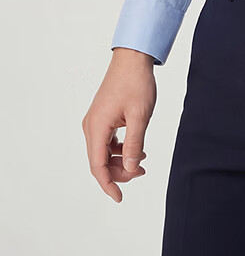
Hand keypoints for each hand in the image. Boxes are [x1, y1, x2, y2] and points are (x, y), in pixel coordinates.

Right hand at [81, 48, 156, 201]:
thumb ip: (134, 144)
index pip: (98, 166)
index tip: (119, 198)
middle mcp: (91, 126)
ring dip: (120, 161)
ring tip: (141, 162)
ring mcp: (96, 120)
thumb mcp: (139, 116)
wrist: (133, 58)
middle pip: (99, 161)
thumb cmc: (136, 82)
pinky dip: (120, 149)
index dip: (108, 184)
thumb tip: (130, 168)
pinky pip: (107, 141)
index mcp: (97, 127)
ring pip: (103, 152)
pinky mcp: (102, 116)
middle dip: (118, 172)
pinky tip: (136, 149)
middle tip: (141, 172)